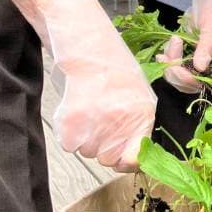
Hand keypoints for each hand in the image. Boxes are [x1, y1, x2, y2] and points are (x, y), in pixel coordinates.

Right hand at [42, 0, 155, 169]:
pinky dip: (68, 133)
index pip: (135, 159)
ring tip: (88, 111)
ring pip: (87, 152)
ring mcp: (95, 124)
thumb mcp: (141, 96)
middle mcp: (121, 123)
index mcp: (142, 116)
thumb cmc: (116, 71)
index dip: (126, 161)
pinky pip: (69, 145)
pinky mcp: (71, 123)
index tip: (122, 157)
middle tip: (100, 121)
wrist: (89, 50)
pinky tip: (75, 112)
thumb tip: (134, 158)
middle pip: (107, 159)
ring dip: (85, 138)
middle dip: (103, 146)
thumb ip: (140, 127)